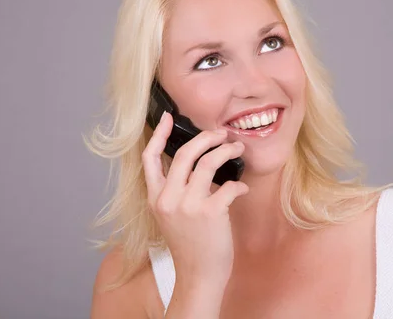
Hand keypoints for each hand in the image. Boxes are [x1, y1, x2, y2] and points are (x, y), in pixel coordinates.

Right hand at [143, 112, 247, 287]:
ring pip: (208, 162)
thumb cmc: (189, 244)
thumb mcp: (170, 216)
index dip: (159, 134)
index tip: (168, 117)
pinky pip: (229, 186)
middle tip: (221, 134)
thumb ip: (175, 191)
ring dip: (227, 151)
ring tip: (237, 150)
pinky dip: (239, 184)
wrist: (198, 275)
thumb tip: (197, 162)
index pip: (149, 158)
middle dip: (207, 137)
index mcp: (155, 197)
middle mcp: (168, 199)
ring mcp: (188, 205)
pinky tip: (242, 188)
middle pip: (185, 153)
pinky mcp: (210, 213)